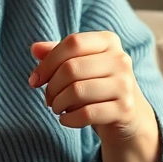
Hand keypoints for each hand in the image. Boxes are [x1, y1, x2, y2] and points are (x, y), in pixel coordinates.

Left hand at [29, 32, 162, 161]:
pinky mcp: (125, 109)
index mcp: (109, 41)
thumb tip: (35, 48)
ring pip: (77, 91)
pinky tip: (65, 120)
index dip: (48, 62)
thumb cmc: (97, 84)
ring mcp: (125, 84)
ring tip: (57, 108)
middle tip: (48, 99)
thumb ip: (57, 54)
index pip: (72, 43)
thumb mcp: (79, 65)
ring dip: (58, 104)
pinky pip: (87, 113)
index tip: (35, 80)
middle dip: (51, 87)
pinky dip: (69, 119)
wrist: (128, 114)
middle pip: (71, 68)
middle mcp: (121, 59)